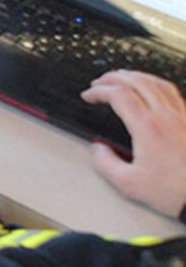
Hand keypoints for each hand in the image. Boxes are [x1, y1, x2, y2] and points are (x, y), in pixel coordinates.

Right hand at [82, 69, 185, 216]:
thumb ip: (105, 163)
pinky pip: (174, 93)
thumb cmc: (175, 191)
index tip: (89, 95)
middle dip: (114, 77)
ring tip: (124, 77)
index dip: (99, 91)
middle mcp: (166, 118)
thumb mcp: (129, 184)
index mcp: (147, 128)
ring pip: (158, 83)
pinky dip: (157, 84)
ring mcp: (181, 118)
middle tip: (101, 81)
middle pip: (138, 82)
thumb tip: (99, 149)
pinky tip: (153, 89)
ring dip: (137, 76)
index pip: (119, 95)